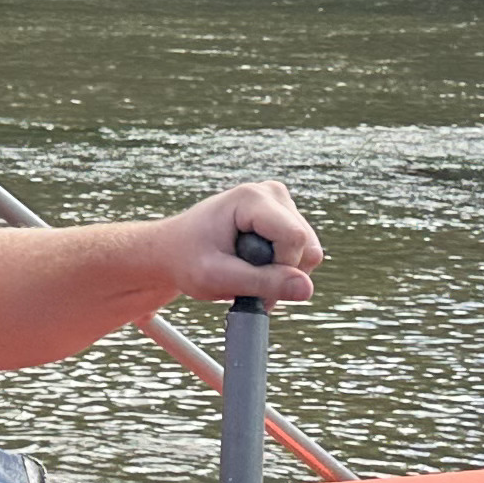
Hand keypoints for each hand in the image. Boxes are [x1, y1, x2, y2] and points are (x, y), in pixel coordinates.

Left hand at [163, 181, 319, 306]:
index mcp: (252, 198)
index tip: (250, 282)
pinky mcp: (285, 217)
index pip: (294, 238)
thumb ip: (262, 282)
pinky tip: (254, 268)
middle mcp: (272, 193)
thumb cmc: (187, 259)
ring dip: (282, 274)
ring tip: (246, 274)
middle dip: (282, 275)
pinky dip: (282, 269)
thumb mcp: (217, 277)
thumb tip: (306, 289)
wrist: (174, 250)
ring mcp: (281, 204)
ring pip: (309, 252)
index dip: (281, 269)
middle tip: (244, 283)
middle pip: (307, 247)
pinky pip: (304, 253)